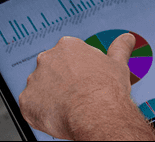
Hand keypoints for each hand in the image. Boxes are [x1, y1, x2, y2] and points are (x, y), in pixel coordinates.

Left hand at [19, 34, 154, 139]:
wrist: (95, 113)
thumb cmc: (107, 89)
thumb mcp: (117, 64)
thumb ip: (120, 48)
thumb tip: (127, 38)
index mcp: (67, 46)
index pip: (67, 57)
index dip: (76, 72)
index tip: (84, 82)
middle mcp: (47, 58)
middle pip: (51, 71)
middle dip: (60, 83)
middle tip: (75, 96)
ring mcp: (34, 79)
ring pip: (39, 89)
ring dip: (49, 98)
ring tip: (67, 108)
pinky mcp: (26, 100)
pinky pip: (31, 107)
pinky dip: (40, 113)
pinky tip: (56, 116)